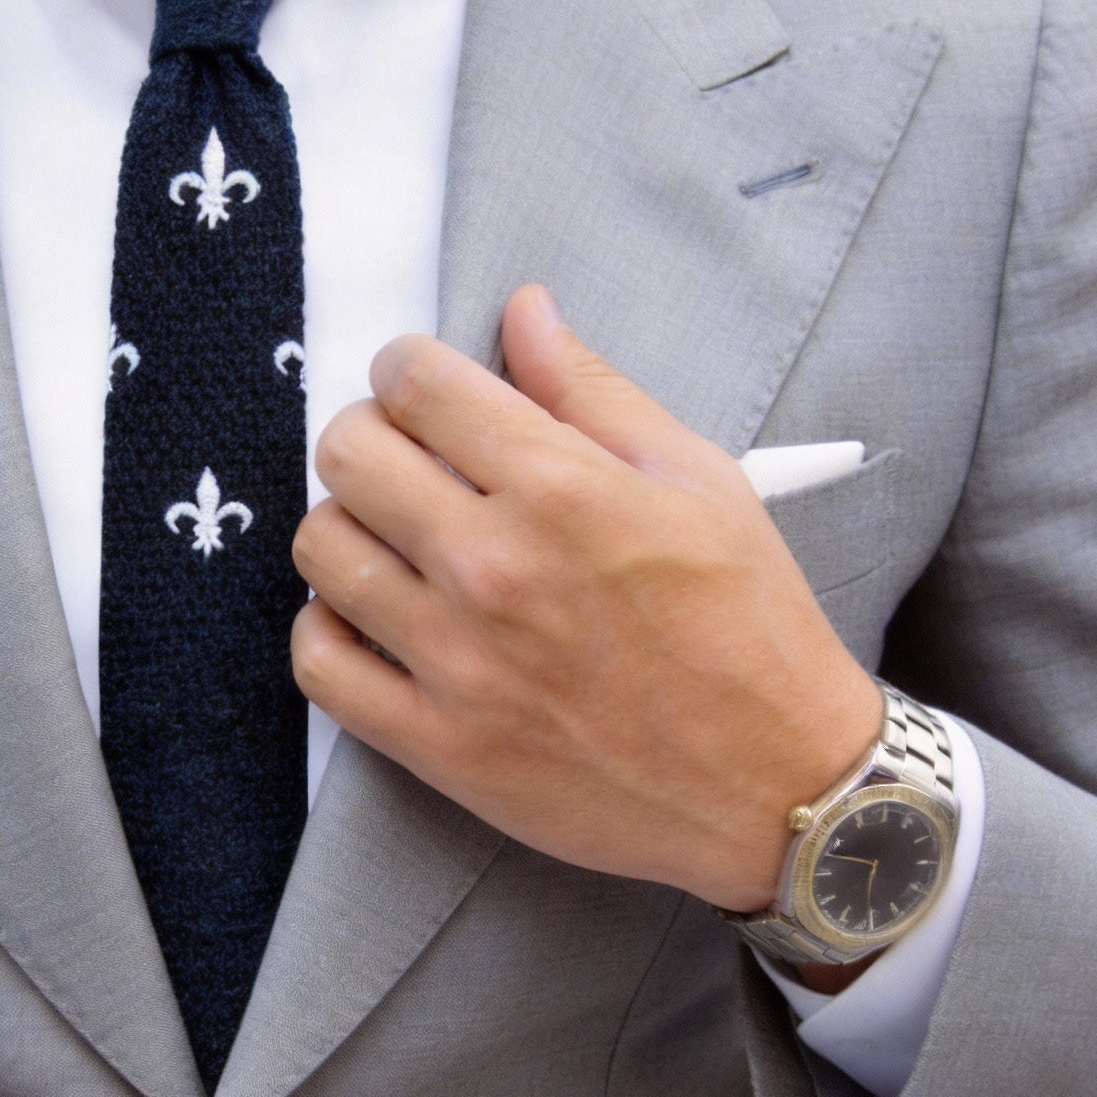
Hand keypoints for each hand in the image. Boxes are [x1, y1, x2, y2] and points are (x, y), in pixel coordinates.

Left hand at [291, 285, 880, 911]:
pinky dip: (328, 630)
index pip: (415, 383)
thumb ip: (593, 391)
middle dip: (369, 435)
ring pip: (321, 549)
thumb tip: (522, 310)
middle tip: (406, 459)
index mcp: (560, 489)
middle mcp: (493, 567)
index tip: (422, 388)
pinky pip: (318, 664)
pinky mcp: (436, 743)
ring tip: (394, 541)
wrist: (777, 786)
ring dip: (346, 528)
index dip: (407, 369)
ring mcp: (455, 660)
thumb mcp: (698, 480)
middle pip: (348, 454)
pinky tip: (372, 618)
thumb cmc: (749, 627)